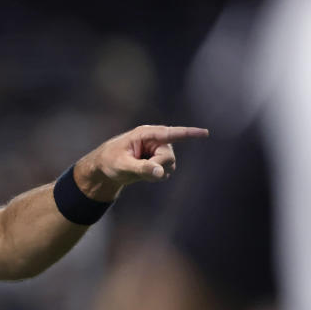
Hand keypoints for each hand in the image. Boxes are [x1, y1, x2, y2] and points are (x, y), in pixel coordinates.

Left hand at [74, 125, 208, 200]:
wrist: (104, 167)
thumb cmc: (110, 161)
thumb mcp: (122, 166)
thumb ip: (142, 168)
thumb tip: (161, 172)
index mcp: (145, 134)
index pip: (171, 133)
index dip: (189, 133)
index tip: (205, 133)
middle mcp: (155, 140)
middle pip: (169, 157)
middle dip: (158, 166)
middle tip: (140, 169)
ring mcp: (158, 149)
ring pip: (169, 165)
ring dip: (156, 172)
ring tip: (138, 169)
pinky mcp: (158, 159)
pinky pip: (165, 171)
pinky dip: (155, 176)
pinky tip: (143, 173)